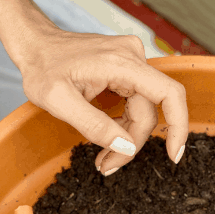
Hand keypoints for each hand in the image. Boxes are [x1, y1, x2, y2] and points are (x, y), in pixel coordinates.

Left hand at [19, 29, 188, 175]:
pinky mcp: (126, 70)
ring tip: (103, 160)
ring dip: (127, 139)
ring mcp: (131, 62)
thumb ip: (94, 125)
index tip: (173, 155)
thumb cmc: (43, 69)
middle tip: (107, 167)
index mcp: (122, 62)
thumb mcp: (59, 102)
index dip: (178, 126)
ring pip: (143, 112)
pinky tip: (107, 140)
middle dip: (131, 144)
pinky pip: (134, 105)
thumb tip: (127, 146)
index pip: (169, 94)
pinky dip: (123, 127)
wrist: (36, 46)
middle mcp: (133, 58)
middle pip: (150, 112)